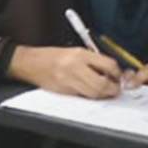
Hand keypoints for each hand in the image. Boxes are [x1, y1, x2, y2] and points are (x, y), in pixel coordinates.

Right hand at [8, 45, 122, 98]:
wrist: (30, 63)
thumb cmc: (51, 56)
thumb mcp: (74, 51)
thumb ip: (92, 60)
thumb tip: (110, 71)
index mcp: (80, 54)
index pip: (108, 65)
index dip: (117, 73)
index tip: (117, 75)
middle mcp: (75, 67)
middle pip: (103, 84)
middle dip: (113, 89)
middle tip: (115, 88)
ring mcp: (69, 80)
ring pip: (94, 93)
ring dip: (103, 94)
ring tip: (104, 91)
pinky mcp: (64, 90)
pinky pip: (83, 96)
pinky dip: (90, 96)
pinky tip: (90, 91)